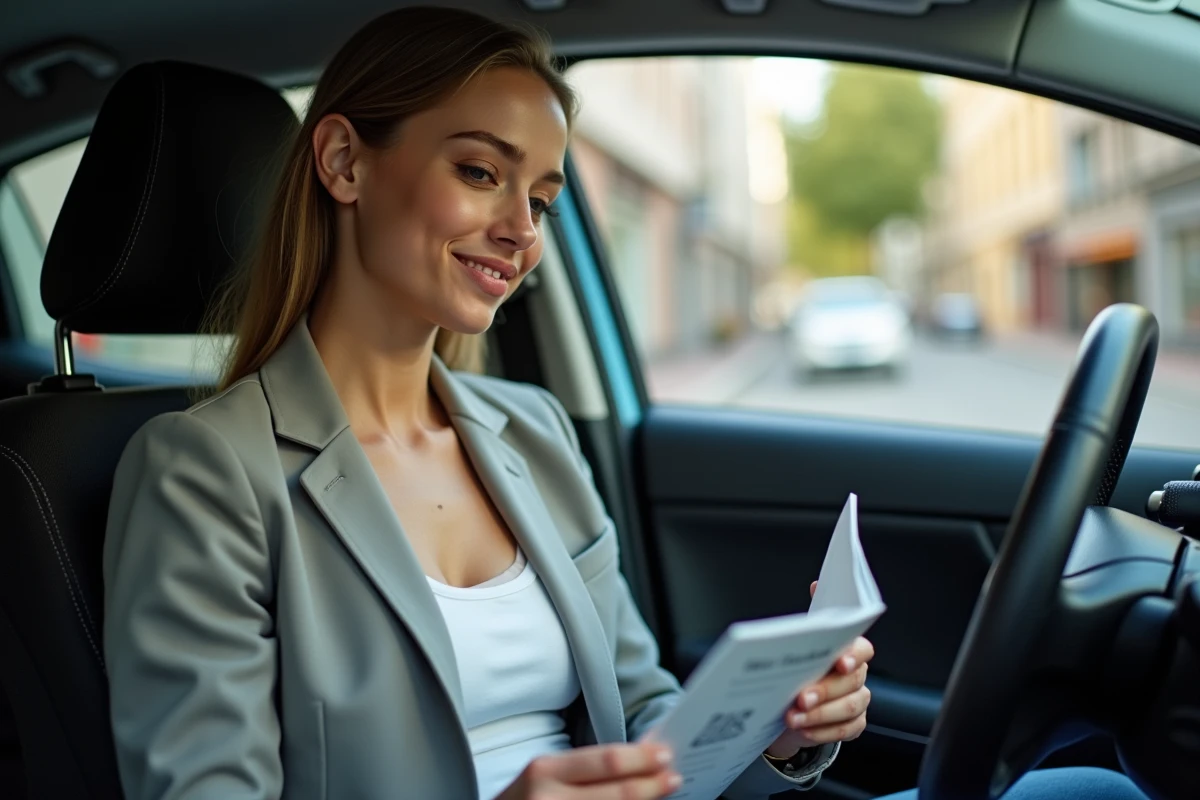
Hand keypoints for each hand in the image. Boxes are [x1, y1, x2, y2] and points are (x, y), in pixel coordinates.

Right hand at [496, 742, 681, 798]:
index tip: (665, 757)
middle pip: (618, 794)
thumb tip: (636, 761)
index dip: (641, 760)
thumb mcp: (544, 778)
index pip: (606, 762)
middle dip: (651, 787)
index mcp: (545, 771)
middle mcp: (547, 799)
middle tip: (673, 779)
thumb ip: (585, 771)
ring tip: (658, 797)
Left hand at [766, 581, 874, 759]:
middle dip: (824, 690)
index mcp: (850, 650)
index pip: (862, 649)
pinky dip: (822, 731)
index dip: (853, 655)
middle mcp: (858, 674)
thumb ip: (814, 619)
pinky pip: (845, 731)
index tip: (839, 661)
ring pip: (848, 708)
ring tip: (793, 716)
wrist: (795, 702)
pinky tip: (803, 729)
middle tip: (800, 697)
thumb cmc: (802, 667)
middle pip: (852, 681)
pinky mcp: (854, 725)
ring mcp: (858, 700)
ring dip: (819, 714)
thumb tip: (817, 586)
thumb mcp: (804, 642)